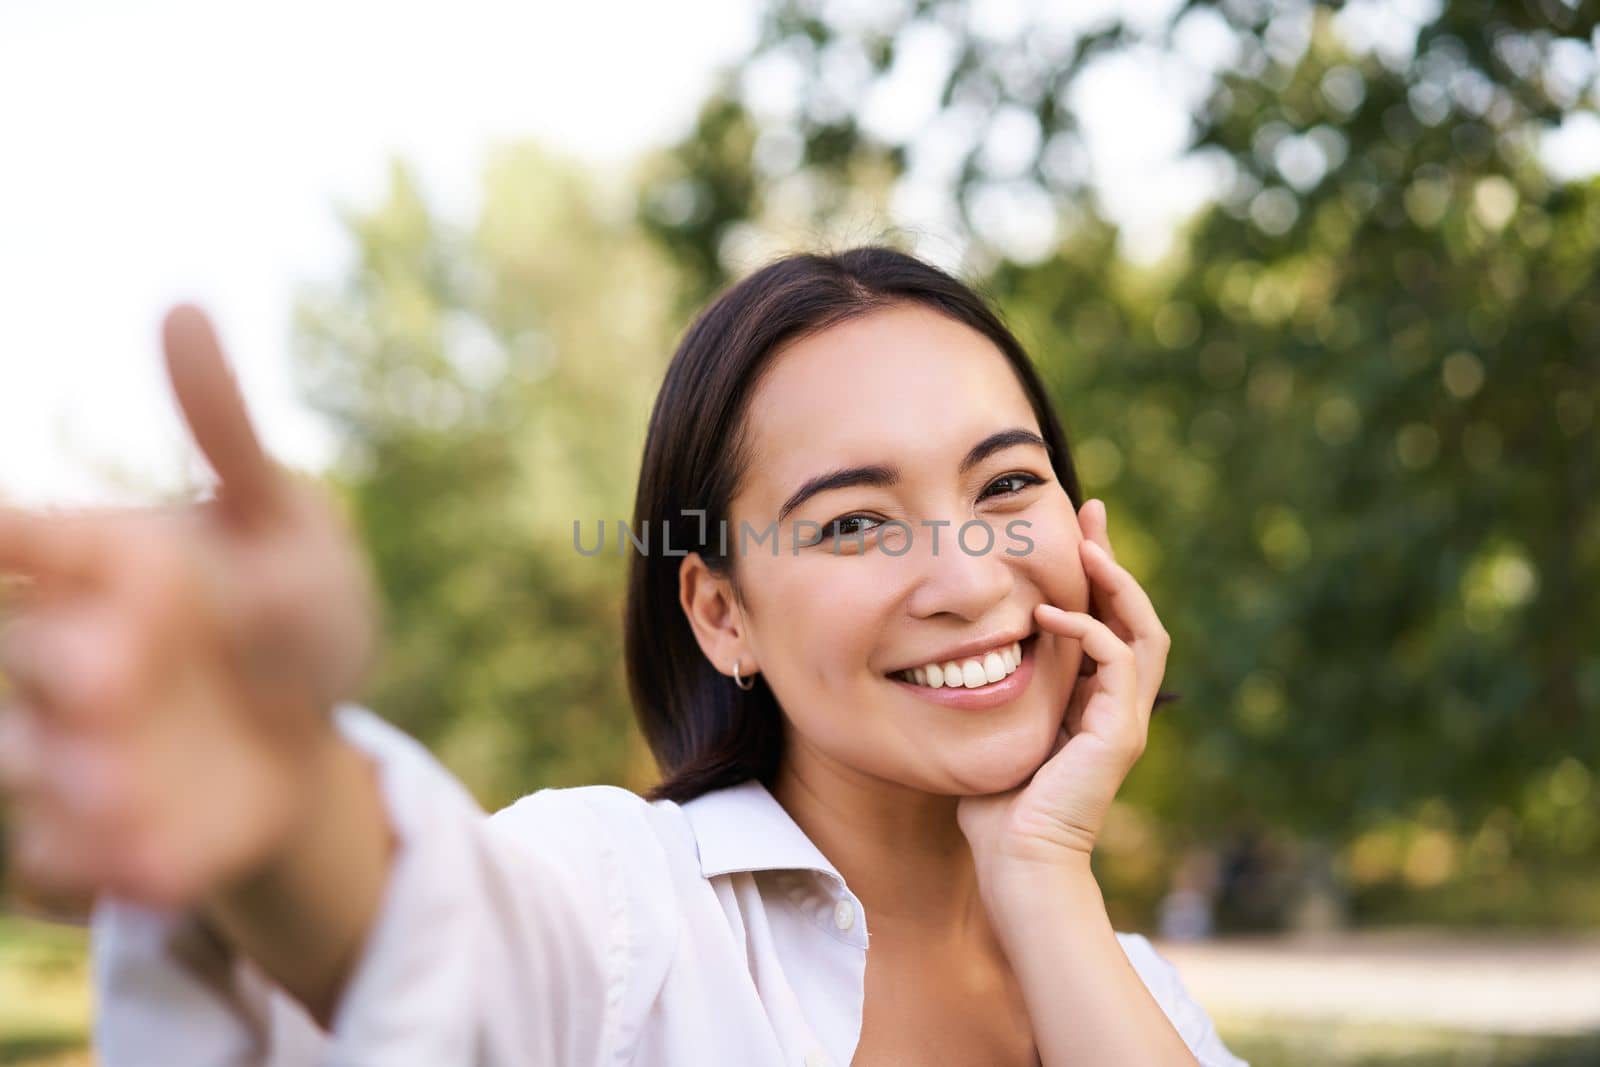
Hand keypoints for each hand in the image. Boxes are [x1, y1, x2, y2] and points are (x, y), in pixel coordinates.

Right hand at [0, 307, 379, 908]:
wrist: (318, 724)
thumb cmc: (293, 600)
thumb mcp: (280, 515)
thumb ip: (222, 427)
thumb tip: (181, 305)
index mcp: (97, 562)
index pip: (12, 536)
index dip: (9, 534)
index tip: (16, 531)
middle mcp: (66, 649)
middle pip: (17, 656)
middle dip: (49, 664)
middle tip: (118, 672)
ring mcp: (76, 744)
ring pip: (22, 761)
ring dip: (60, 776)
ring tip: (131, 788)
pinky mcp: (100, 826)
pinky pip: (61, 859)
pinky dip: (85, 866)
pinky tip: (151, 871)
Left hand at [958, 498, 1170, 894]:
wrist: (1018, 863)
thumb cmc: (996, 810)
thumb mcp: (995, 731)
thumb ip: (994, 694)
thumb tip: (954, 655)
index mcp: (1092, 704)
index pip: (1105, 623)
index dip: (1093, 577)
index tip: (1074, 530)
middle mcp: (1117, 707)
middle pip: (1135, 616)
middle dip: (1113, 561)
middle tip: (1090, 512)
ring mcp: (1125, 719)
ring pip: (1143, 631)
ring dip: (1116, 584)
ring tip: (1085, 549)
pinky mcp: (1119, 732)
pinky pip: (1117, 660)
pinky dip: (1088, 629)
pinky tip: (1047, 614)